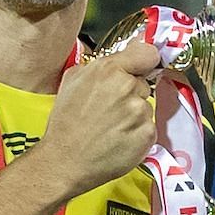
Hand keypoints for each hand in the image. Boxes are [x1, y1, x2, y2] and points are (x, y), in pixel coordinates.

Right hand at [39, 39, 161, 195]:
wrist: (65, 161)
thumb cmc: (66, 124)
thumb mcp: (73, 80)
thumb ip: (102, 64)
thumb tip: (125, 53)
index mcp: (109, 70)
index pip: (147, 53)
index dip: (144, 61)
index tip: (140, 68)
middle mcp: (127, 87)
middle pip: (143, 85)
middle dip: (130, 94)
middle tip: (109, 110)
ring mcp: (140, 112)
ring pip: (145, 107)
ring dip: (133, 116)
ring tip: (110, 128)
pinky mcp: (147, 134)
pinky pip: (148, 128)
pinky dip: (137, 134)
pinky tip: (118, 140)